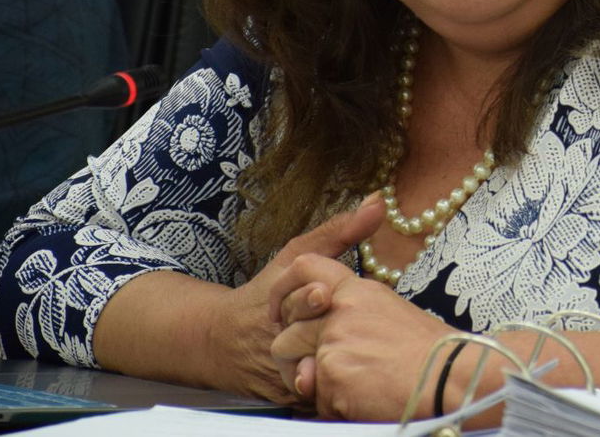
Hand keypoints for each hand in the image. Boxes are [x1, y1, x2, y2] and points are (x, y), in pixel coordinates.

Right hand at [201, 193, 384, 402]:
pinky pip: (318, 397)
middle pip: (306, 340)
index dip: (308, 299)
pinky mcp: (288, 399)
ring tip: (361, 364)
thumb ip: (339, 230)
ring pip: (314, 375)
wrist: (221, 342)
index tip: (321, 293)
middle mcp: (279, 340)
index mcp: (281, 304)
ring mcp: (282, 372)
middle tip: (338, 330)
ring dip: (335, 370)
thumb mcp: (293, 256)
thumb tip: (379, 201)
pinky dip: (335, 391)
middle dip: (322, 337)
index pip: (296, 301)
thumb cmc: (266, 291)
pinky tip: (357, 382)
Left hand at [268, 253, 457, 419]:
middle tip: (316, 371)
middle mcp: (340, 309)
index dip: (284, 290)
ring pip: (292, 368)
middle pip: (286, 331)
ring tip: (349, 387)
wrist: (450, 375)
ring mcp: (334, 340)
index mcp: (356, 290)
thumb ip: (346, 322)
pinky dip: (334, 407)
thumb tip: (312, 356)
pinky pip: (315, 399)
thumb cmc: (428, 353)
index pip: (304, 266)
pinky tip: (363, 400)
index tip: (282, 314)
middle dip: (293, 357)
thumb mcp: (388, 314)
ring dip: (313, 385)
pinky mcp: (332, 373)